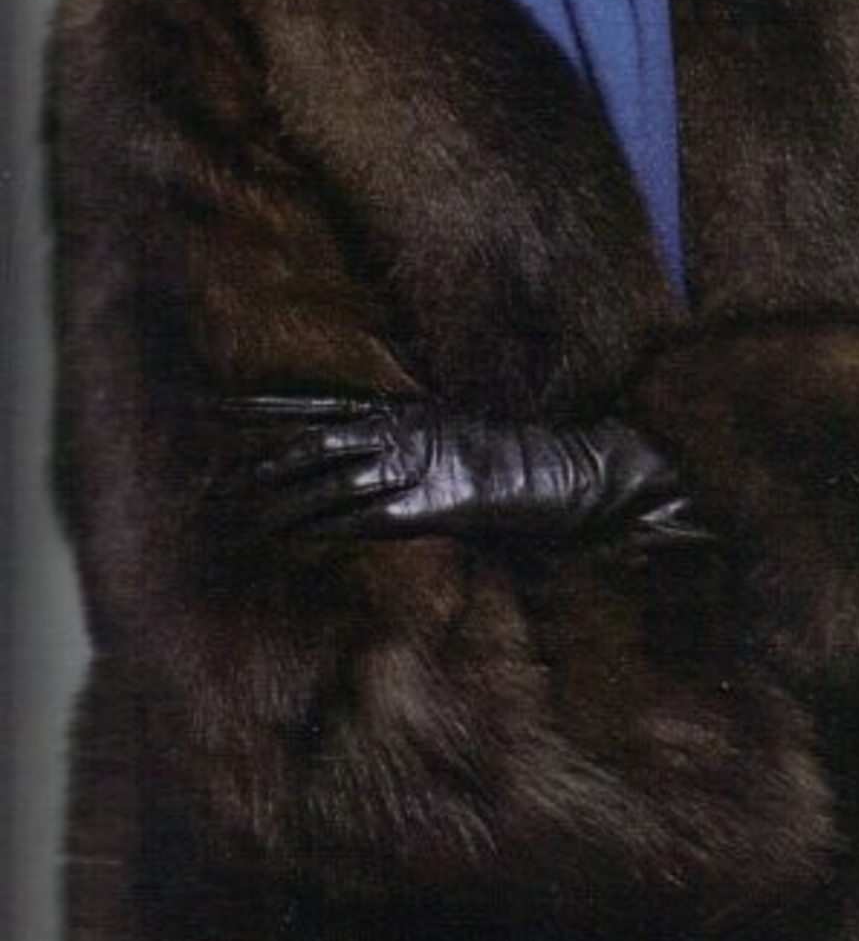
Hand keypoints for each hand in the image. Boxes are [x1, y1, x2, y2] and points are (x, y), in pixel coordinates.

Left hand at [209, 394, 715, 547]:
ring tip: (228, 504)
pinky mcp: (423, 506)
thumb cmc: (525, 456)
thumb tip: (379, 441)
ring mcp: (409, 469)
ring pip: (323, 477)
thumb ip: (417, 432)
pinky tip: (281, 534)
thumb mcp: (460, 430)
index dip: (268, 409)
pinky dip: (317, 524)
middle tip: (206, 468)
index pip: (320, 406)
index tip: (222, 409)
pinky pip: (357, 516)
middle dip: (256, 455)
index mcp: (405, 411)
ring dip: (274, 493)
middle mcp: (399, 435)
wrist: (571, 473)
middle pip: (308, 442)